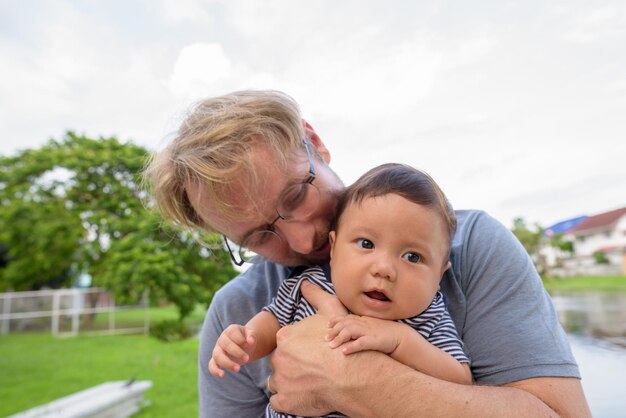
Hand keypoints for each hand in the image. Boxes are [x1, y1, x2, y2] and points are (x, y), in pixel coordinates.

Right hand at [208, 324, 255, 377]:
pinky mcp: (216, 360)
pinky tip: (222, 375)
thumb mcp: (252, 335)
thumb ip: (252, 336)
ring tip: (238, 368)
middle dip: (237, 352)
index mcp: (230, 330)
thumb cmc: (247, 339)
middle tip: (247, 358)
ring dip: (227, 363)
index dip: (241, 340)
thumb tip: (251, 341)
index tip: (250, 344)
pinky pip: (211, 365)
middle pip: (225, 345)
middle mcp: (222, 339)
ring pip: (218, 356)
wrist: (244, 346)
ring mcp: (217, 349)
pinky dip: (215, 370)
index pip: (232, 333)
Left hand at [266, 281, 349, 414]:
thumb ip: (316, 295)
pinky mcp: (284, 401)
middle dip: (292, 366)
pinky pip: (278, 401)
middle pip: (280, 362)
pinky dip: (289, 400)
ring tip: (309, 382)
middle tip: (311, 369)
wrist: (351, 374)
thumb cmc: (342, 342)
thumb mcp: (331, 311)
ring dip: (289, 383)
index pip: (284, 344)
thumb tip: (304, 283)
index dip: (298, 349)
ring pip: (278, 382)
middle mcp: (279, 358)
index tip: (310, 354)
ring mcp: (281, 380)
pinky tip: (303, 395)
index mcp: (285, 337)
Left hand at [326, 314, 405, 354]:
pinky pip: (361, 343)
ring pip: (350, 331)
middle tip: (325, 338)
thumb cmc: (385, 333)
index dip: (336, 320)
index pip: (347, 318)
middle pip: (345, 323)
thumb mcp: (371, 326)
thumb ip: (360, 326)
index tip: (327, 325)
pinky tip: (344, 351)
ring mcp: (370, 332)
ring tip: (331, 345)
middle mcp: (365, 324)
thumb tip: (348, 332)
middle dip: (334, 330)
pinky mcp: (375, 341)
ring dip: (339, 338)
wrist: (402, 337)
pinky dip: (352, 346)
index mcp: (364, 320)